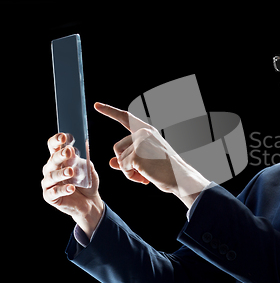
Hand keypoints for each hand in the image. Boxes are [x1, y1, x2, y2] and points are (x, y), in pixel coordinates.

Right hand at [42, 133, 103, 238]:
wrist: (90, 201)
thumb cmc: (87, 182)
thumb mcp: (88, 170)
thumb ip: (81, 161)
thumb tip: (73, 151)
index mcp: (59, 160)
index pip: (53, 147)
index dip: (56, 141)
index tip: (63, 136)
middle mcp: (51, 170)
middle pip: (52, 160)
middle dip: (60, 155)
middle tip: (68, 151)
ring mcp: (49, 184)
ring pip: (51, 176)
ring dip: (61, 173)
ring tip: (71, 172)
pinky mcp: (50, 197)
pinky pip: (53, 192)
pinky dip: (62, 189)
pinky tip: (71, 188)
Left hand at [94, 102, 208, 207]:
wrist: (180, 177)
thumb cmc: (166, 170)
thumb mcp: (146, 161)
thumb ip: (128, 159)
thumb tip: (111, 162)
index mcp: (147, 131)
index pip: (125, 118)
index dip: (110, 111)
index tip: (96, 105)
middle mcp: (143, 133)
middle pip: (117, 147)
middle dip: (125, 163)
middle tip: (141, 173)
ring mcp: (140, 141)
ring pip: (120, 159)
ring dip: (129, 171)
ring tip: (145, 175)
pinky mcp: (137, 153)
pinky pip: (123, 167)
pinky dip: (131, 175)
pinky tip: (144, 177)